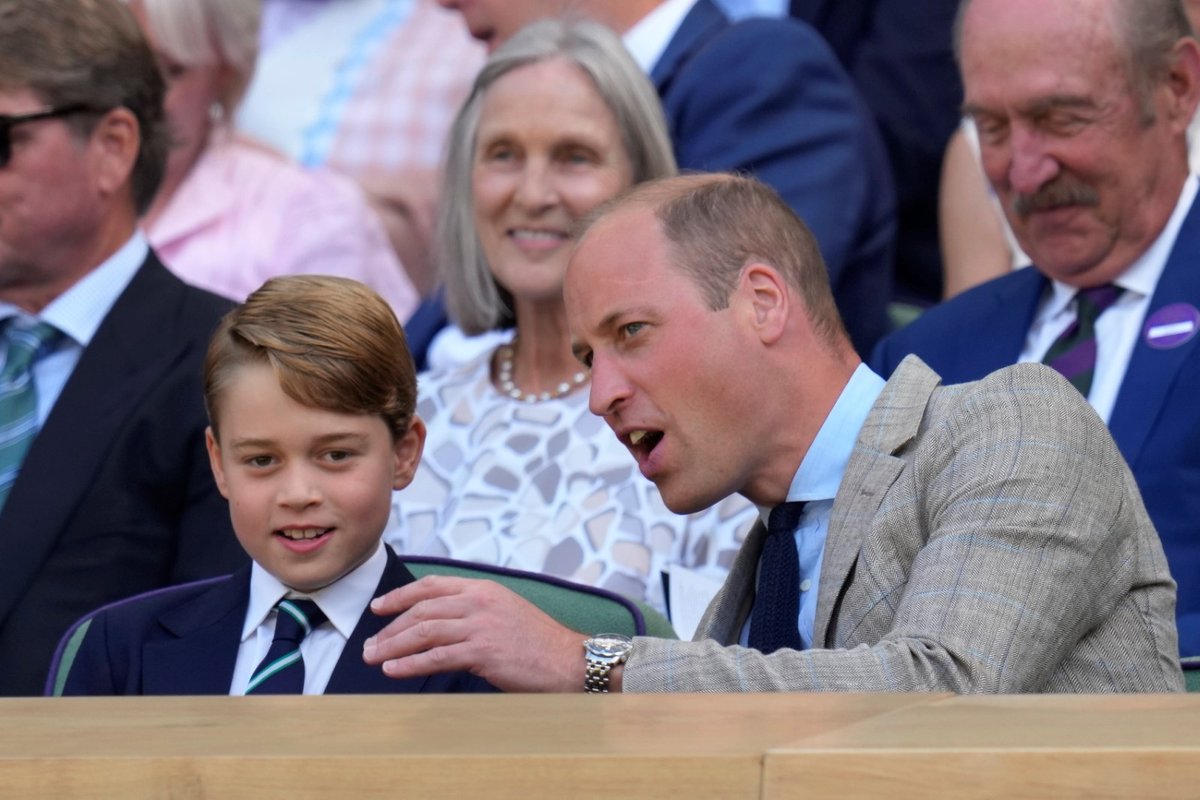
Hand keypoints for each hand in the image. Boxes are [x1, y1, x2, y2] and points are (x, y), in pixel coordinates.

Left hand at [362, 576, 587, 691]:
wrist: (569, 660)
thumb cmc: (539, 642)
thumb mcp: (506, 612)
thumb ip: (475, 611)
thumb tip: (442, 623)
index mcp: (483, 589)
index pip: (431, 586)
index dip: (400, 596)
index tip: (379, 608)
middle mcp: (478, 602)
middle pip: (421, 610)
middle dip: (390, 627)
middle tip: (370, 643)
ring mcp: (480, 625)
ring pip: (423, 632)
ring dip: (392, 645)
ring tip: (374, 658)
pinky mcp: (482, 651)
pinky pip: (436, 657)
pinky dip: (410, 663)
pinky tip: (394, 670)